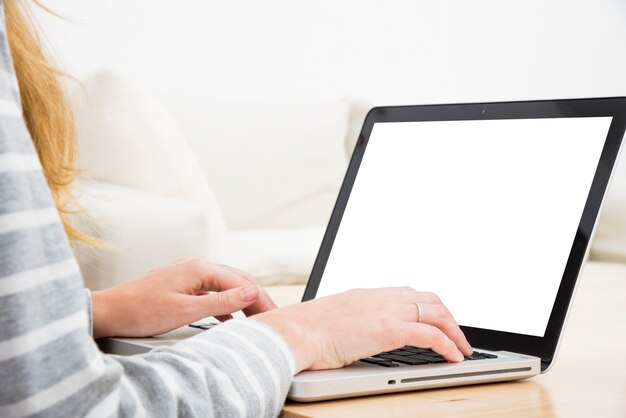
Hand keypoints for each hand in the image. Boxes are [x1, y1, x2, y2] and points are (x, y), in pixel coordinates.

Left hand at [91, 258, 275, 337]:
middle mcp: (196, 265)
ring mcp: (188, 273)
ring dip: (241, 300)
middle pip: (236, 279)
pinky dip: (225, 303)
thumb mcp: (186, 311)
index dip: (260, 300)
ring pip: (225, 284)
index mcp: (200, 268)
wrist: (108, 312)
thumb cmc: (140, 311)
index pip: (241, 282)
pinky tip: (228, 317)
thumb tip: (250, 292)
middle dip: (255, 297)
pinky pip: (211, 290)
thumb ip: (222, 302)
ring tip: (254, 317)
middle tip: (271, 316)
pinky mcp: (181, 284)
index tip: (273, 316)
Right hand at [253, 287, 472, 372]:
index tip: (437, 320)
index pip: (408, 294)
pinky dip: (448, 344)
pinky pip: (429, 334)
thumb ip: (348, 322)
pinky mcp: (386, 329)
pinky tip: (454, 357)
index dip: (428, 307)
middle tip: (457, 336)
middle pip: (428, 298)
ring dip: (454, 330)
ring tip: (462, 348)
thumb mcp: (331, 320)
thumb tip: (351, 334)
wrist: (292, 332)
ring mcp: (384, 310)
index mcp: (366, 295)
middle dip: (448, 316)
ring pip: (435, 311)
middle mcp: (379, 297)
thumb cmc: (302, 331)